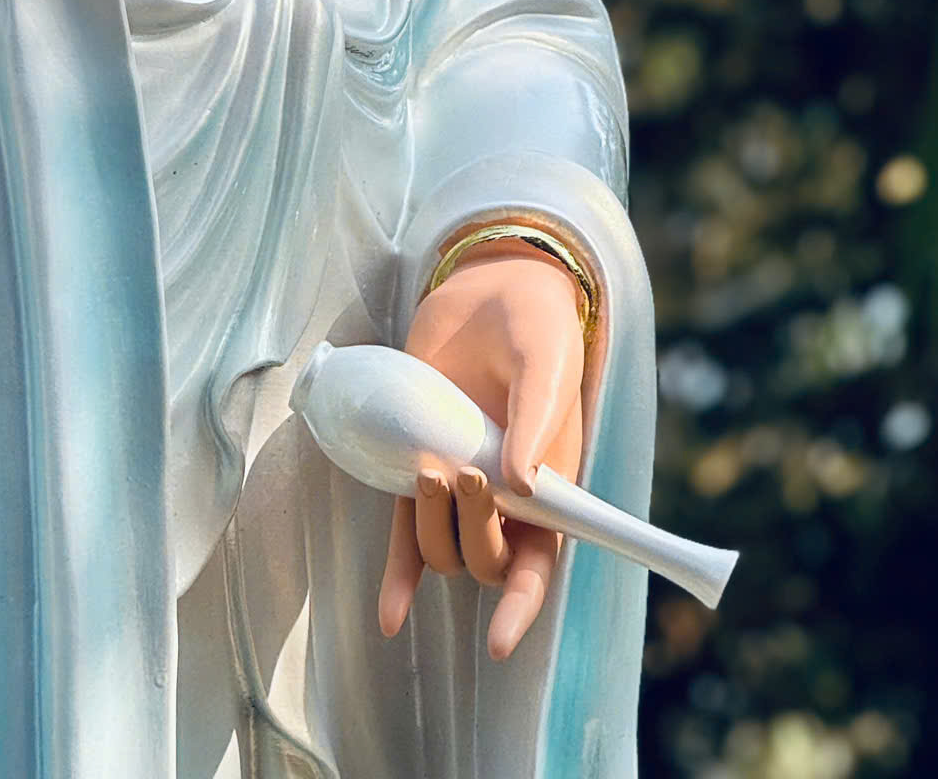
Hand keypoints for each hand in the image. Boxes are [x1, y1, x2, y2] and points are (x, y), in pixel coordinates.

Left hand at [377, 243, 586, 661]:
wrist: (491, 295)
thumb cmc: (535, 332)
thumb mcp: (545, 367)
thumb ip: (533, 420)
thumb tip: (518, 483)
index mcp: (550, 493)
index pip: (538, 569)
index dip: (521, 610)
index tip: (499, 642)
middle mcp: (506, 505)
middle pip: (484, 559)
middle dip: (474, 530)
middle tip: (465, 471)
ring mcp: (459, 489)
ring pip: (441, 548)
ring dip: (433, 525)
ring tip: (428, 467)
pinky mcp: (418, 467)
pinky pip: (406, 538)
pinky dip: (398, 579)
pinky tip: (387, 618)